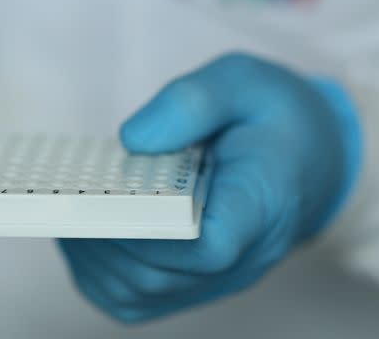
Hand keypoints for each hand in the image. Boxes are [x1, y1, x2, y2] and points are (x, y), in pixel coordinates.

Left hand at [59, 52, 360, 322]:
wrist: (314, 157)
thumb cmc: (276, 118)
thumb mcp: (245, 81)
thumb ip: (194, 101)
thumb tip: (132, 141)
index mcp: (261, 202)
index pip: (209, 246)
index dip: (150, 231)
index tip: (108, 195)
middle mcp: (242, 255)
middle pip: (159, 274)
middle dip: (102, 236)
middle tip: (65, 195)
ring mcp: (219, 276)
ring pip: (140, 295)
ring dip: (92, 257)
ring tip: (65, 211)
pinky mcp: (197, 281)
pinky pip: (139, 297)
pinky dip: (99, 272)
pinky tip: (82, 234)